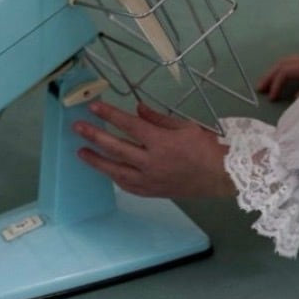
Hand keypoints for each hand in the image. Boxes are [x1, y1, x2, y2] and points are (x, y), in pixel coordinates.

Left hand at [73, 100, 234, 197]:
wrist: (221, 175)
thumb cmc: (206, 146)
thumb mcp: (184, 125)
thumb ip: (158, 118)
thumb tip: (137, 109)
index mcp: (161, 141)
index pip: (129, 125)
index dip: (110, 114)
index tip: (93, 107)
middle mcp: (151, 161)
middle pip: (116, 147)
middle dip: (94, 136)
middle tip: (77, 128)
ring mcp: (149, 179)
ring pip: (116, 170)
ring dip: (97, 160)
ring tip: (81, 152)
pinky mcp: (152, 191)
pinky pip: (127, 185)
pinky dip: (114, 176)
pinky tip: (106, 170)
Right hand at [257, 50, 298, 100]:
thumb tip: (296, 97)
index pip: (287, 71)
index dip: (277, 83)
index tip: (272, 98)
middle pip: (284, 63)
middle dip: (270, 76)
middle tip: (259, 90)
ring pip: (289, 62)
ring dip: (277, 73)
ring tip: (269, 86)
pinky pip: (296, 64)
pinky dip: (286, 72)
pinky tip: (287, 82)